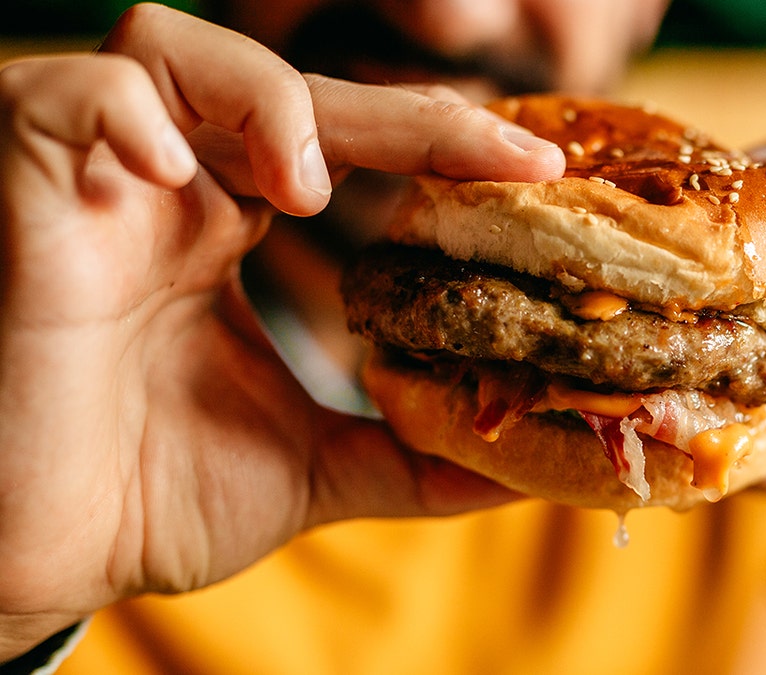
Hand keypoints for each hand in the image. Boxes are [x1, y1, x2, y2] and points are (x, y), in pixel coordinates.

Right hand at [0, 4, 561, 658]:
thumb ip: (408, 457)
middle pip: (288, 87)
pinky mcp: (26, 190)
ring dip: (265, 97)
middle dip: (398, 113)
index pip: (349, 144)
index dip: (440, 141)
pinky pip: (68, 96)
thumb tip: (519, 471)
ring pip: (172, 48)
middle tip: (492, 155)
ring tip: (306, 188)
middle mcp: (170, 189)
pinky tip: (174, 172)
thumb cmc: (149, 501)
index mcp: (231, 229)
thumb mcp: (312, 470)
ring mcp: (97, 182)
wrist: (38, 562)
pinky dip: (126, 112)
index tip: (535, 168)